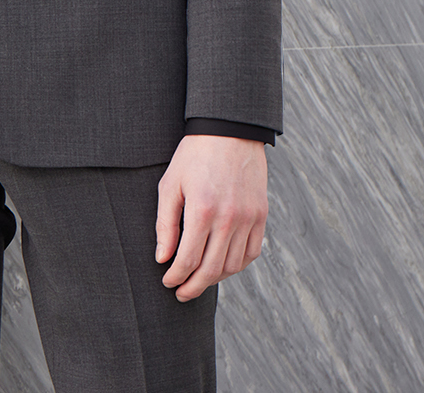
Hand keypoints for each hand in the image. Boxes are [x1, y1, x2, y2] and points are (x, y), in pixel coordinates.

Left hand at [155, 134, 267, 300]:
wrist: (229, 132)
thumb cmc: (194, 156)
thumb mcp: (171, 184)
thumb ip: (165, 224)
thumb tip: (162, 258)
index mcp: (202, 211)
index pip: (187, 260)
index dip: (175, 277)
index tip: (167, 281)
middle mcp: (229, 219)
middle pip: (211, 270)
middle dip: (193, 287)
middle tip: (181, 293)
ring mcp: (248, 219)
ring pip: (233, 266)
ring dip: (214, 278)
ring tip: (199, 278)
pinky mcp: (261, 216)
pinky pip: (251, 253)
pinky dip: (237, 265)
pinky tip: (222, 264)